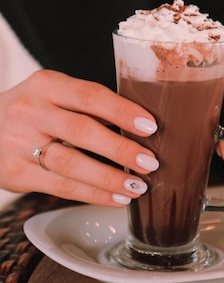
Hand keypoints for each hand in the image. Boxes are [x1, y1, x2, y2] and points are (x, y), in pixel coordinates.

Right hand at [0, 70, 158, 205]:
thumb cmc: (33, 111)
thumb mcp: (52, 95)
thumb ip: (86, 105)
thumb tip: (140, 126)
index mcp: (46, 85)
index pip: (90, 95)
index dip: (122, 111)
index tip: (150, 126)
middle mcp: (30, 111)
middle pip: (82, 131)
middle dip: (121, 149)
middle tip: (150, 162)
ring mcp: (19, 143)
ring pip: (71, 163)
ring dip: (109, 178)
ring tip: (137, 186)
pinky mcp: (15, 173)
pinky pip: (60, 186)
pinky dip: (92, 194)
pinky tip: (114, 197)